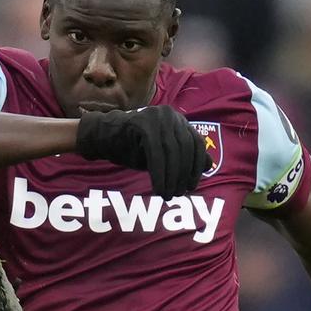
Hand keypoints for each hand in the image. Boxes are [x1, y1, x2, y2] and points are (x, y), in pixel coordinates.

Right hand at [76, 105, 208, 198]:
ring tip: (168, 195)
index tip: (191, 186)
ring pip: (172, 152)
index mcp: (178, 120)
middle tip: (179, 194)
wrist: (103, 137)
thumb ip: (183, 156)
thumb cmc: (134, 147)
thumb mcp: (163, 153)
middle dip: (183, 174)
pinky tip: (159, 189)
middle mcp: (170, 115)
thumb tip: (208, 166)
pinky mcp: (143, 123)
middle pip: (185, 148)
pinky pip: (156, 153)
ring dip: (171, 177)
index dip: (196, 167)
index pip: (196, 143)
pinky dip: (159, 174)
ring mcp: (156, 117)